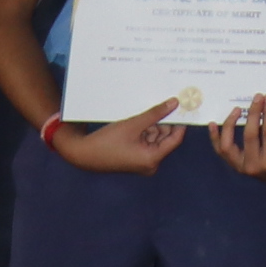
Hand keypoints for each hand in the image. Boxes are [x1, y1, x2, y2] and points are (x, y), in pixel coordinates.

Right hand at [54, 101, 185, 174]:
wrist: (82, 153)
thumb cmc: (107, 142)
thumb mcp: (134, 124)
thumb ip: (156, 113)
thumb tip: (175, 103)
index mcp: (152, 159)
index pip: (176, 138)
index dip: (180, 121)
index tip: (183, 107)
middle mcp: (150, 164)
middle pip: (165, 137)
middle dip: (162, 122)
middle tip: (161, 104)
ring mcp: (143, 161)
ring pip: (155, 137)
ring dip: (151, 125)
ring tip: (139, 117)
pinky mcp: (135, 158)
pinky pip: (146, 141)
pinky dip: (143, 130)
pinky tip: (135, 122)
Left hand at [214, 95, 265, 184]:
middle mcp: (255, 165)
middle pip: (249, 136)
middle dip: (253, 114)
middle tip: (257, 98)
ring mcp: (241, 167)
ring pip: (228, 146)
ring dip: (230, 125)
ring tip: (236, 110)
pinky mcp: (234, 165)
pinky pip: (221, 151)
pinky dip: (215, 137)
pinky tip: (213, 124)